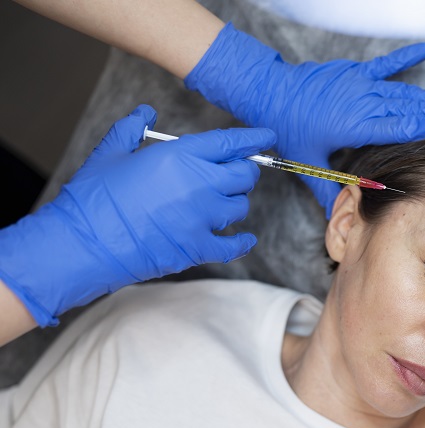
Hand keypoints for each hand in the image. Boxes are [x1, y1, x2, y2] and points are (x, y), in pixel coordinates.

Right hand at [0, 105, 274, 325]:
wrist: (84, 242)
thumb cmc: (94, 197)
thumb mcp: (111, 153)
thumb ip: (132, 129)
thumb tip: (145, 112)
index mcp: (179, 156)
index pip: (229, 143)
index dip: (253, 139)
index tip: (268, 137)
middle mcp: (198, 183)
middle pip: (243, 175)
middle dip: (244, 172)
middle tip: (236, 174)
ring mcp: (201, 217)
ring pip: (239, 207)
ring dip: (233, 203)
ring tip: (219, 204)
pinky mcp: (198, 246)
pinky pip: (233, 245)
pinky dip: (242, 242)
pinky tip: (245, 239)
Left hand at [185, 23, 424, 216]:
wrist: (268, 93)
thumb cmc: (288, 129)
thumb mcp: (307, 164)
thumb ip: (328, 190)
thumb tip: (342, 216)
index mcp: (358, 125)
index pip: (405, 127)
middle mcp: (365, 102)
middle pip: (414, 108)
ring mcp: (361, 84)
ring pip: (405, 91)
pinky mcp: (355, 72)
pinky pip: (385, 64)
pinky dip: (405, 58)